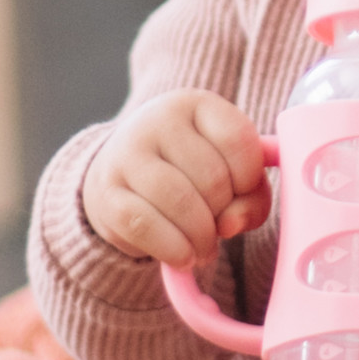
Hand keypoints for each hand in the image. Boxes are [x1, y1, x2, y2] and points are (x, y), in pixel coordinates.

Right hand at [82, 90, 271, 267]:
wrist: (123, 175)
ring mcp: (126, 154)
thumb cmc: (192, 173)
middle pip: (213, 178)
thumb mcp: (232, 172)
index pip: (239, 140)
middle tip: (219, 227)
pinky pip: (146, 226)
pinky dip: (173, 249)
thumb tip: (230, 224)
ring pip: (180, 203)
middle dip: (224, 213)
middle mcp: (157, 120)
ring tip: (205, 248)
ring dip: (201, 238)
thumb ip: (252, 197)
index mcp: (196, 104)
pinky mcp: (106, 192)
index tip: (241, 192)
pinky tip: (183, 255)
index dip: (249, 178)